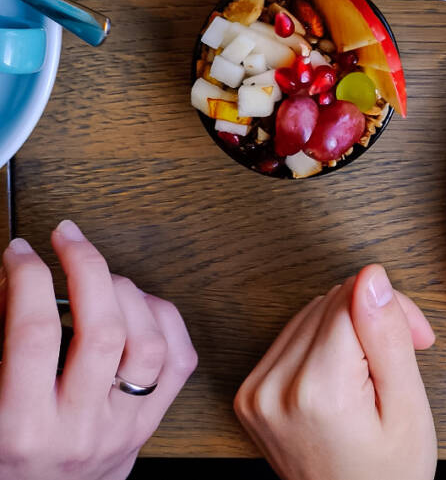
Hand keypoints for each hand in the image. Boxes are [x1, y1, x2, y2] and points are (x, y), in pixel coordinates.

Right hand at [0, 222, 197, 479]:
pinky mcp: (148, 427)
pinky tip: (139, 303)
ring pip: (147, 343)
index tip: (19, 252)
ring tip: (99, 274)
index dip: (28, 279)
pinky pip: (178, 362)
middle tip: (68, 237)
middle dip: (86, 268)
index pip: (32, 336)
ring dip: (127, 292)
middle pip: (101, 330)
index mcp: (18, 428)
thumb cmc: (4, 460)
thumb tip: (12, 283)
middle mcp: (76, 430)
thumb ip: (0, 347)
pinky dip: (165, 319)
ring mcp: (120, 429)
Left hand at [235, 264, 436, 479]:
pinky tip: (345, 375)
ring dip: (348, 328)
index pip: (353, 298)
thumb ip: (387, 337)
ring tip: (374, 371)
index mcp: (317, 391)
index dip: (393, 310)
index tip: (417, 338)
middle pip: (331, 301)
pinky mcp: (249, 393)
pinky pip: (293, 336)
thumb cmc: (387, 472)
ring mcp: (255, 392)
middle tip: (399, 358)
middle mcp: (274, 388)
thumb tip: (372, 279)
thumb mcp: (407, 405)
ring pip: (312, 313)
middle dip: (372, 316)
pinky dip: (323, 345)